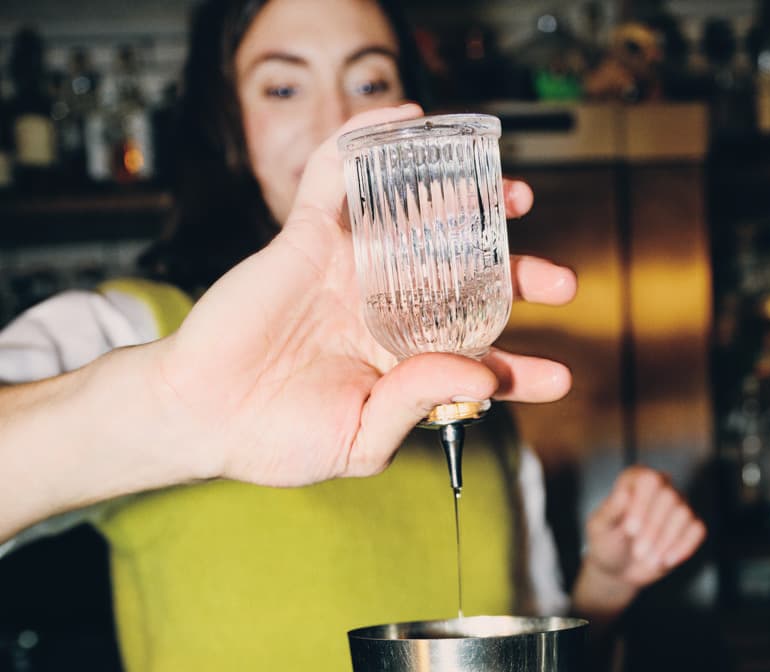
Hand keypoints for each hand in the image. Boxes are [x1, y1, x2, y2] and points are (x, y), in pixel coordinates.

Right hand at [155, 103, 576, 489]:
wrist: (201, 415)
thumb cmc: (275, 439)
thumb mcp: (360, 439)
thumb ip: (418, 402)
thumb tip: (478, 370)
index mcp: (399, 367)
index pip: (472, 361)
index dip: (518, 369)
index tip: (561, 376)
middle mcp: (382, 314)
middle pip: (463, 283)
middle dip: (514, 277)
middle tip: (557, 282)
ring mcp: (347, 272)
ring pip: (419, 223)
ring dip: (468, 205)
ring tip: (514, 200)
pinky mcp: (307, 238)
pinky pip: (342, 179)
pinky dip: (372, 146)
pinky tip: (412, 126)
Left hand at [572, 466, 705, 622]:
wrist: (617, 568)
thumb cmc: (606, 542)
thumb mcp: (600, 527)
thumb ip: (610, 510)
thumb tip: (624, 493)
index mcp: (635, 479)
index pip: (649, 480)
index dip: (642, 504)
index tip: (630, 530)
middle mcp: (660, 486)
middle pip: (669, 497)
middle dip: (653, 528)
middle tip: (637, 552)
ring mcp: (678, 505)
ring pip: (684, 513)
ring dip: (666, 541)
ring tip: (648, 560)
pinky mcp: (690, 525)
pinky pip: (697, 530)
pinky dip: (683, 547)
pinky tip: (666, 561)